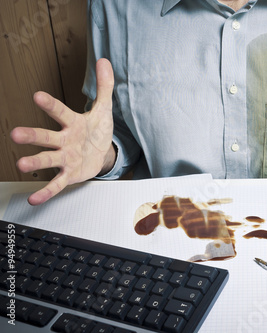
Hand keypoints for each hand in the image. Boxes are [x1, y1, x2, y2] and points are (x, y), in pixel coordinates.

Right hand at [10, 58, 114, 204]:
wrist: (101, 153)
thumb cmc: (97, 130)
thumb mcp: (104, 109)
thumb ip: (104, 86)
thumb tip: (104, 61)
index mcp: (73, 123)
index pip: (61, 112)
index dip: (51, 105)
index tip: (37, 96)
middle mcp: (64, 140)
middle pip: (47, 137)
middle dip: (32, 136)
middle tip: (15, 134)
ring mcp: (65, 158)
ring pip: (48, 159)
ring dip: (35, 161)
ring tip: (21, 164)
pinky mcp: (69, 174)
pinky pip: (57, 184)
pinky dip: (46, 191)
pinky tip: (34, 198)